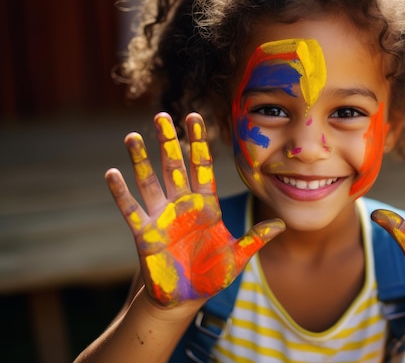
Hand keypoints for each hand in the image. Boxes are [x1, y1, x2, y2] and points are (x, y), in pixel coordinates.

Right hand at [105, 113, 284, 306]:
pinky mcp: (145, 234)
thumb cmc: (211, 276)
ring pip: (150, 181)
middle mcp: (182, 205)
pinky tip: (112, 173)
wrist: (184, 299)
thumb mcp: (236, 257)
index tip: (195, 118)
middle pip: (174, 166)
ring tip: (133, 136)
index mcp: (205, 205)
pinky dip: (121, 193)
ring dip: (141, 160)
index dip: (199, 142)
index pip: (202, 166)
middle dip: (169, 141)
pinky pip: (131, 209)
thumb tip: (282, 224)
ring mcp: (162, 217)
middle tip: (162, 116)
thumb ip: (255, 239)